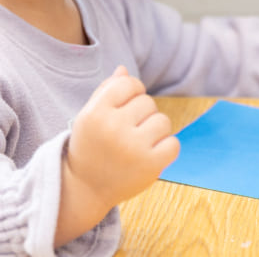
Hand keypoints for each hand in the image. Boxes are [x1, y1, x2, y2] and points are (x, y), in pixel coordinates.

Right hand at [65, 66, 179, 213]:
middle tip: (127, 130)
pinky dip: (166, 147)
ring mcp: (133, 148)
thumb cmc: (90, 145)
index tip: (124, 105)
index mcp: (96, 113)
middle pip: (147, 101)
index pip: (129, 83)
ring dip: (155, 129)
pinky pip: (173, 143)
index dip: (131, 91)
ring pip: (163, 120)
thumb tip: (124, 69)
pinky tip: (150, 154)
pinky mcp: (150, 166)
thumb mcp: (89, 115)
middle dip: (141, 113)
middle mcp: (113, 129)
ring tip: (138, 142)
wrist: (85, 188)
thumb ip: (106, 90)